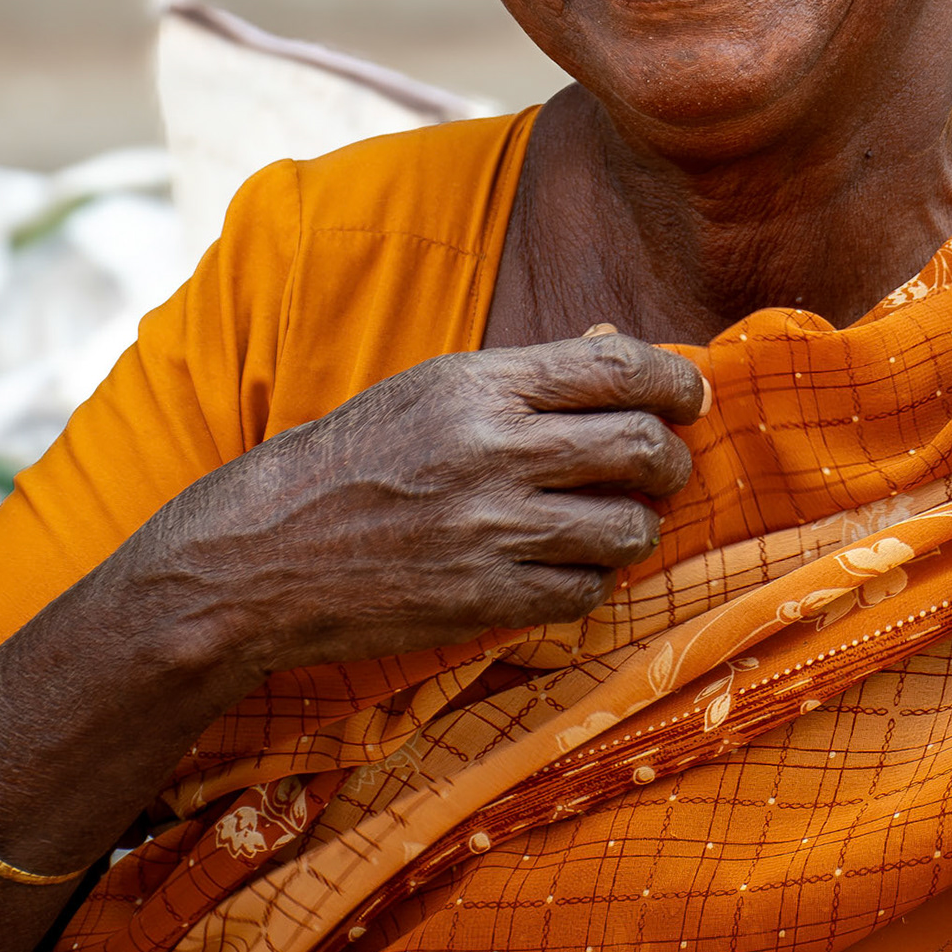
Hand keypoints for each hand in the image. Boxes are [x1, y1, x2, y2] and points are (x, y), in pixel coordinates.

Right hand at [116, 330, 708, 680]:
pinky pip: (587, 590)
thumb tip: (619, 351)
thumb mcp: (430, 389)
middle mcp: (493, 451)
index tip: (689, 395)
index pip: (617, 368)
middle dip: (671, 458)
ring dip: (638, 525)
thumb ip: (526, 377)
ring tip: (617, 520)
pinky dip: (593, 578)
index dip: (674, 381)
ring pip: (628, 528)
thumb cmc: (353, 458)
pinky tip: (570, 566)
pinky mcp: (484, 600)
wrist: (262, 553)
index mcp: (479, 385)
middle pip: (639, 447)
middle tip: (666, 465)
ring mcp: (490, 530)